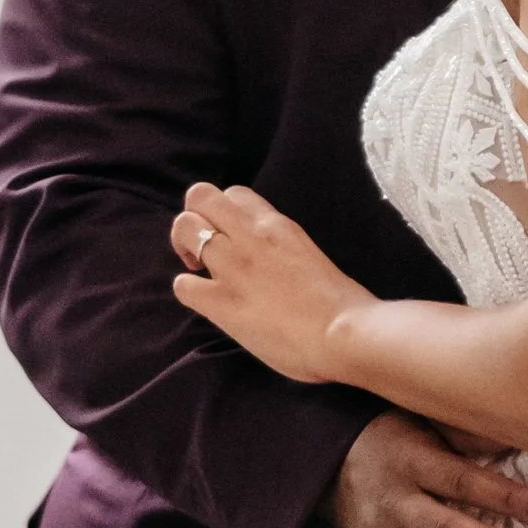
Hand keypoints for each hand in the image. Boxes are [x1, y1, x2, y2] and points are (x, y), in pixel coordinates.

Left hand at [173, 183, 365, 384]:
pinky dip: (189, 290)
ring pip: (184, 228)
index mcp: (277, 226)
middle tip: (204, 248)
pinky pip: (182, 285)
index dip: (226, 214)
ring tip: (200, 272)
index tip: (233, 236)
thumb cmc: (342, 304)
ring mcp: (232, 267)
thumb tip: (272, 264)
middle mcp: (250, 236)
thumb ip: (284, 250)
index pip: (235, 194)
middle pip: (200, 196)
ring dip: (185, 248)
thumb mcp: (309, 257)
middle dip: (194, 217)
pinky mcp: (221, 303)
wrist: (345, 334)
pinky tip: (206, 302)